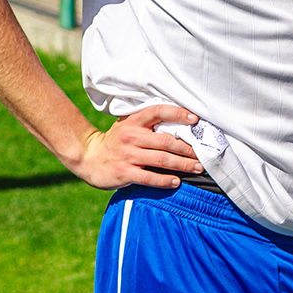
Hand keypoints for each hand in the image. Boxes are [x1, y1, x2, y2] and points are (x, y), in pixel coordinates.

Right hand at [75, 103, 204, 189]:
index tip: (195, 120)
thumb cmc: (117, 141)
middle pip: (166, 141)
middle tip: (203, 154)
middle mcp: (131, 136)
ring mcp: (127, 155)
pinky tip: (177, 181)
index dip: (178, 114)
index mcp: (134, 121)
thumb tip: (181, 124)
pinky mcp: (124, 173)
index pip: (158, 111)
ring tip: (197, 168)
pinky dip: (165, 180)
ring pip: (161, 160)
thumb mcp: (128, 125)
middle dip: (188, 149)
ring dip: (182, 165)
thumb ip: (148, 123)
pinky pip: (149, 178)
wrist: (89, 158)